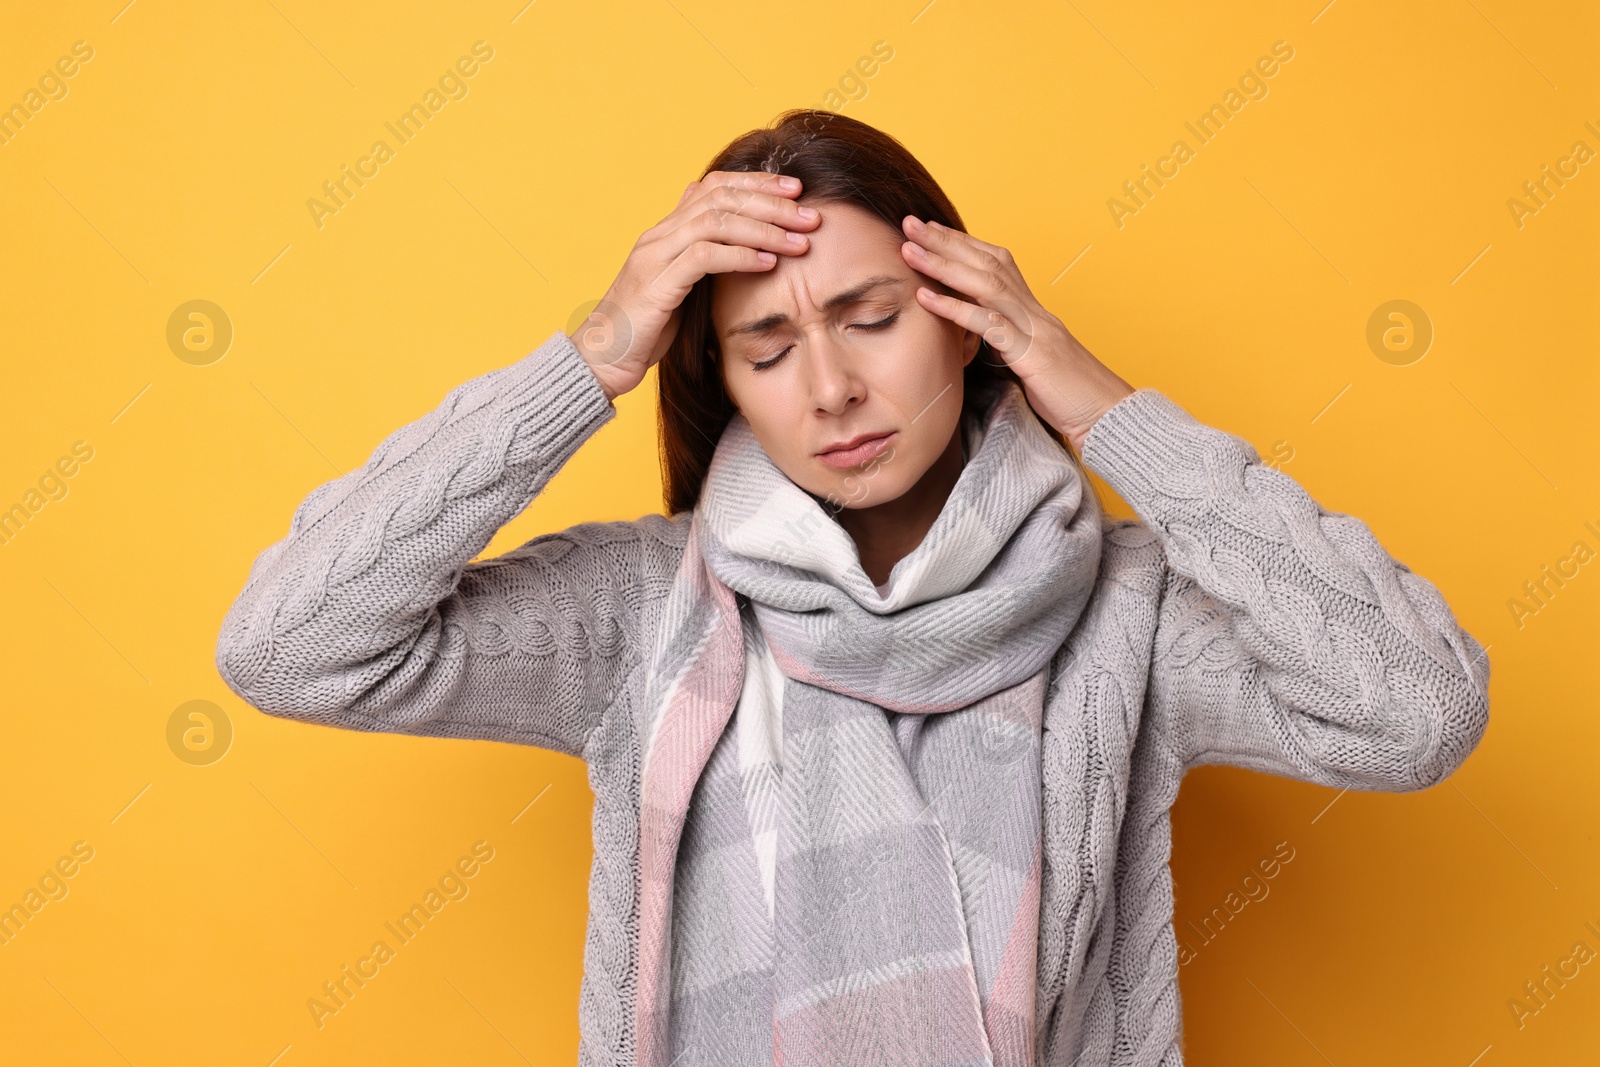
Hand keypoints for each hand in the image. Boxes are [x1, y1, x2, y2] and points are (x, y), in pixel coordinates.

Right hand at [570, 170, 821, 400]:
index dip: (757, 183)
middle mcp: (659, 236)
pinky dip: (740, 256)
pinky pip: (704, 258)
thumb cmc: (644, 330)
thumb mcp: (677, 288)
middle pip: (721, 197)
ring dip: (764, 228)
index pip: (714, 187)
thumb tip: (732, 243)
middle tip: (810, 215)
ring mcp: (655, 257)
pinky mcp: (657, 284)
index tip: (796, 190)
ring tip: (799, 241)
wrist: (600, 360)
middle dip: (771, 203)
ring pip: (716, 221)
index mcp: (666, 232)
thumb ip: (700, 261)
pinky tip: (768, 264)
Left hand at [898, 216, 1134, 453]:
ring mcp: (1035, 329)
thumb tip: (984, 339)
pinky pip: (989, 325)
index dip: (963, 244)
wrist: (1109, 416)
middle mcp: (1034, 311)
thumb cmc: (1071, 396)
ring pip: (986, 283)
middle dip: (946, 241)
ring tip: (909, 250)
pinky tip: (926, 297)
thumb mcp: (1035, 362)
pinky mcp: (1032, 354)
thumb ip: (1010, 343)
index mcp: (1034, 311)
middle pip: (987, 263)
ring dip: (944, 264)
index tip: (931, 230)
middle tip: (910, 223)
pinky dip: (955, 307)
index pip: (996, 264)